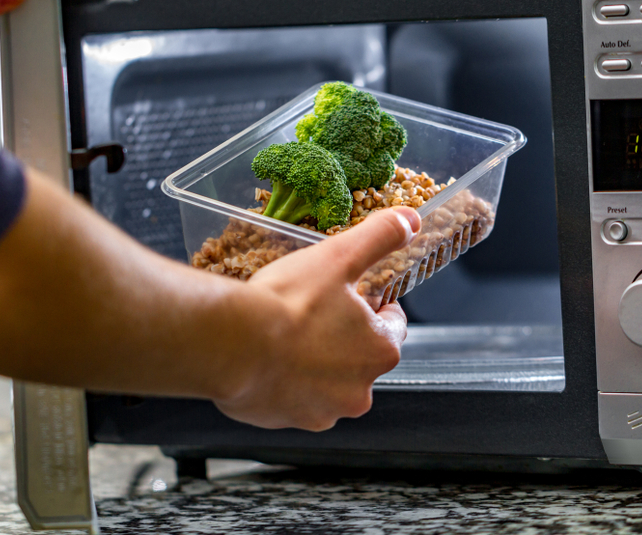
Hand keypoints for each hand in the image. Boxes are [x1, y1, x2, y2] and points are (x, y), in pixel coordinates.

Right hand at [215, 206, 419, 430]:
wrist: (231, 343)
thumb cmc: (286, 303)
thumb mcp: (339, 257)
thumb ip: (379, 237)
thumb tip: (410, 220)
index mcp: (380, 350)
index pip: (392, 324)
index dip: (374, 304)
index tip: (353, 294)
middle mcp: (360, 390)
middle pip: (359, 355)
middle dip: (342, 335)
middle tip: (313, 310)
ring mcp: (324, 411)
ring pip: (327, 381)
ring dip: (315, 361)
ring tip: (286, 334)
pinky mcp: (289, 422)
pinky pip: (295, 399)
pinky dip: (286, 382)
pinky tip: (268, 359)